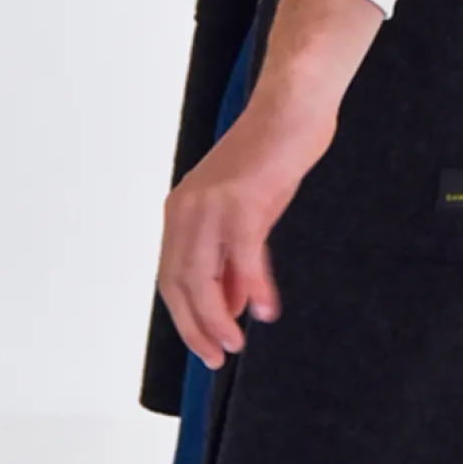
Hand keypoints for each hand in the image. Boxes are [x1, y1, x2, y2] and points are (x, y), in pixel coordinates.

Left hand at [157, 77, 339, 367]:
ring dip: (217, 316)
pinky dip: (255, 288)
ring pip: (202, 277)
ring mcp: (211, 204)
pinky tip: (266, 309)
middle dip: (197, 327)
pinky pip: (243, 257)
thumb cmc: (272, 155)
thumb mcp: (246, 213)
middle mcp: (187, 208)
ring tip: (234, 342)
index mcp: (182, 210)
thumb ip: (233, 258)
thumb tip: (233, 302)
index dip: (186, 317)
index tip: (206, 345)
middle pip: (179, 284)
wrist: (290, 109)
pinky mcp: (241, 200)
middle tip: (217, 355)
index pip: (172, 277)